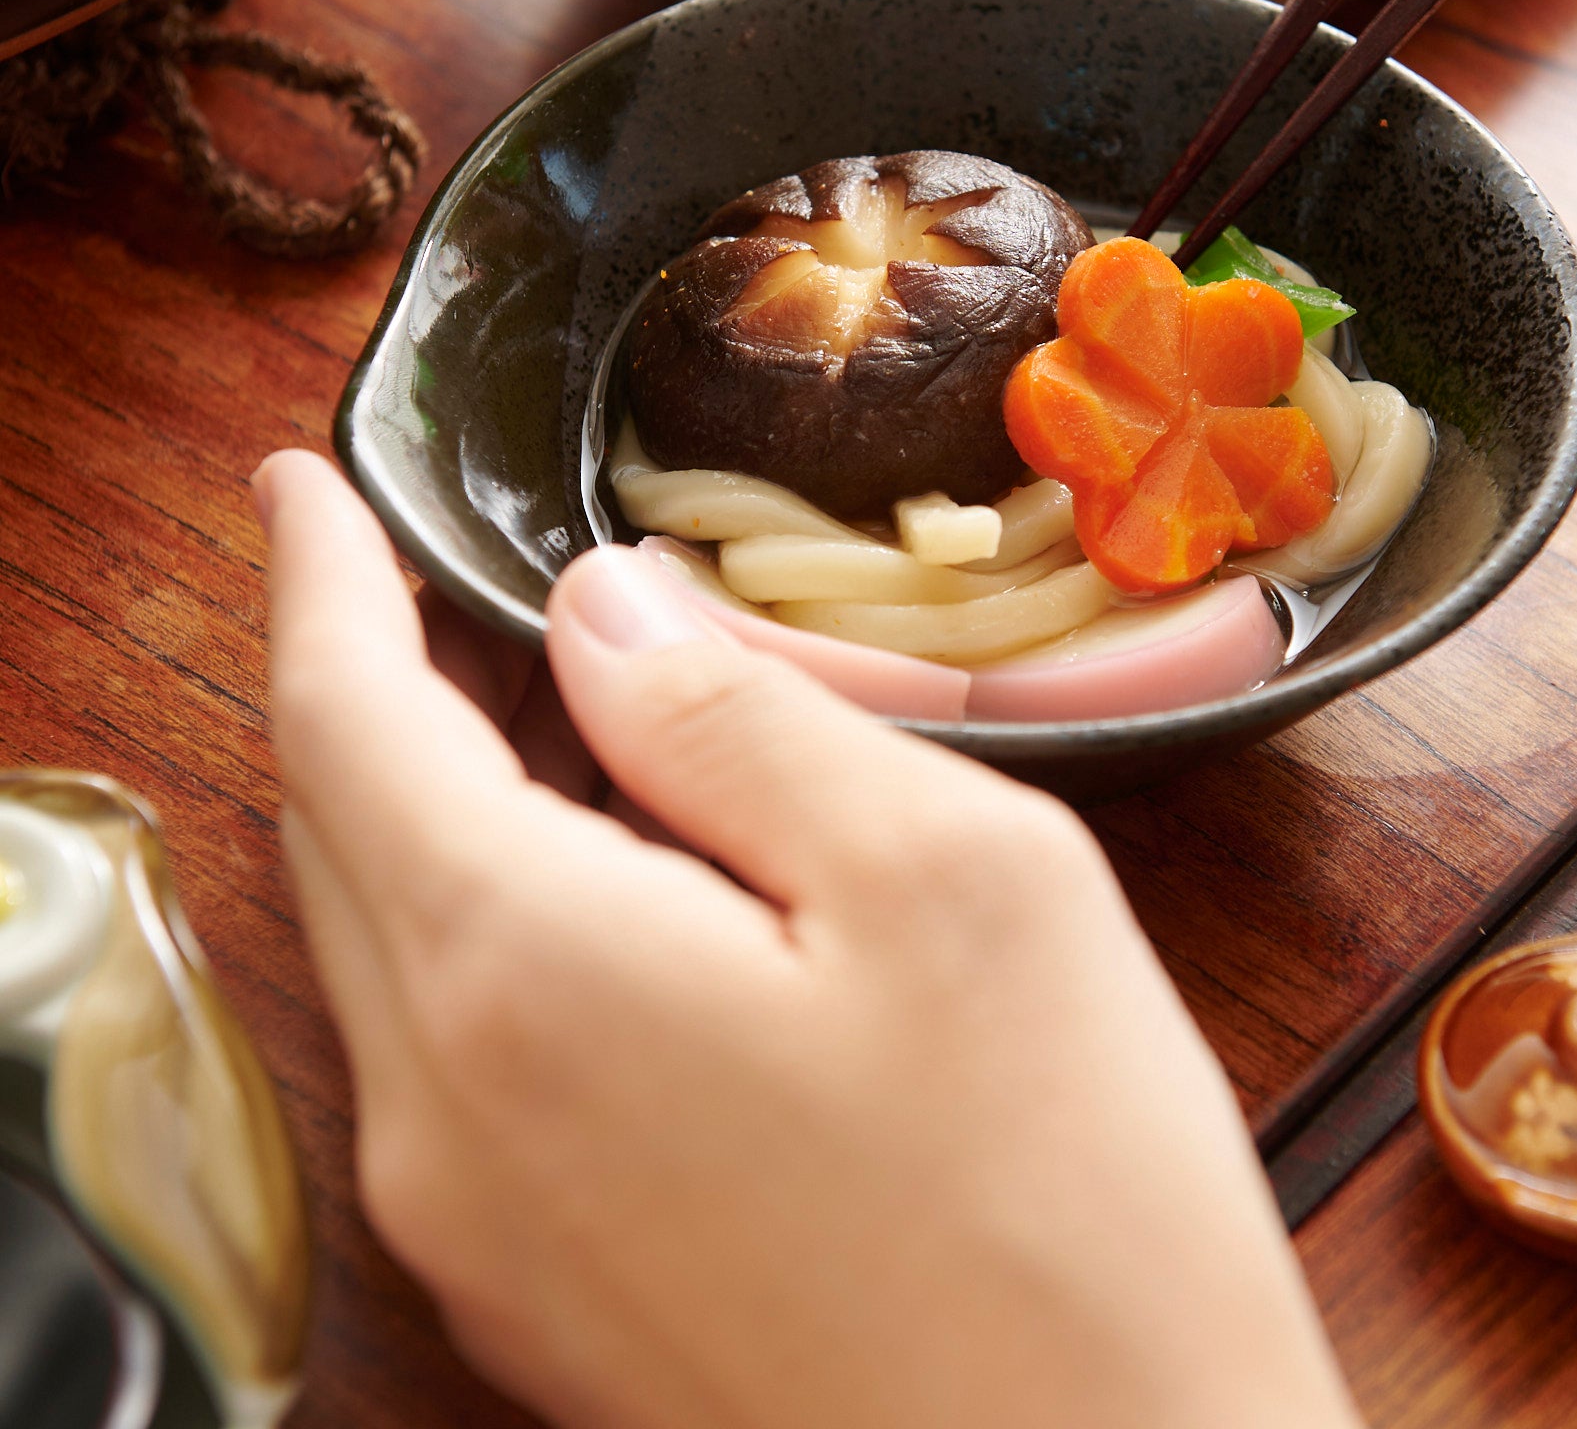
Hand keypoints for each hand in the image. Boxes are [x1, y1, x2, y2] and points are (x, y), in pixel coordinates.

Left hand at [254, 450, 1357, 1428]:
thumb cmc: (1064, 1205)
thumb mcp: (950, 878)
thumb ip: (747, 726)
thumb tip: (607, 620)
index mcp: (529, 973)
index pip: (345, 717)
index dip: (321, 576)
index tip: (304, 484)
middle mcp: (452, 1116)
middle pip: (349, 834)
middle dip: (380, 681)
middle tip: (448, 578)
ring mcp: (484, 1231)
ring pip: (401, 947)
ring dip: (449, 806)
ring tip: (564, 715)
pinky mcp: (547, 1299)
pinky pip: (464, 1056)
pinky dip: (499, 930)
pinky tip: (625, 896)